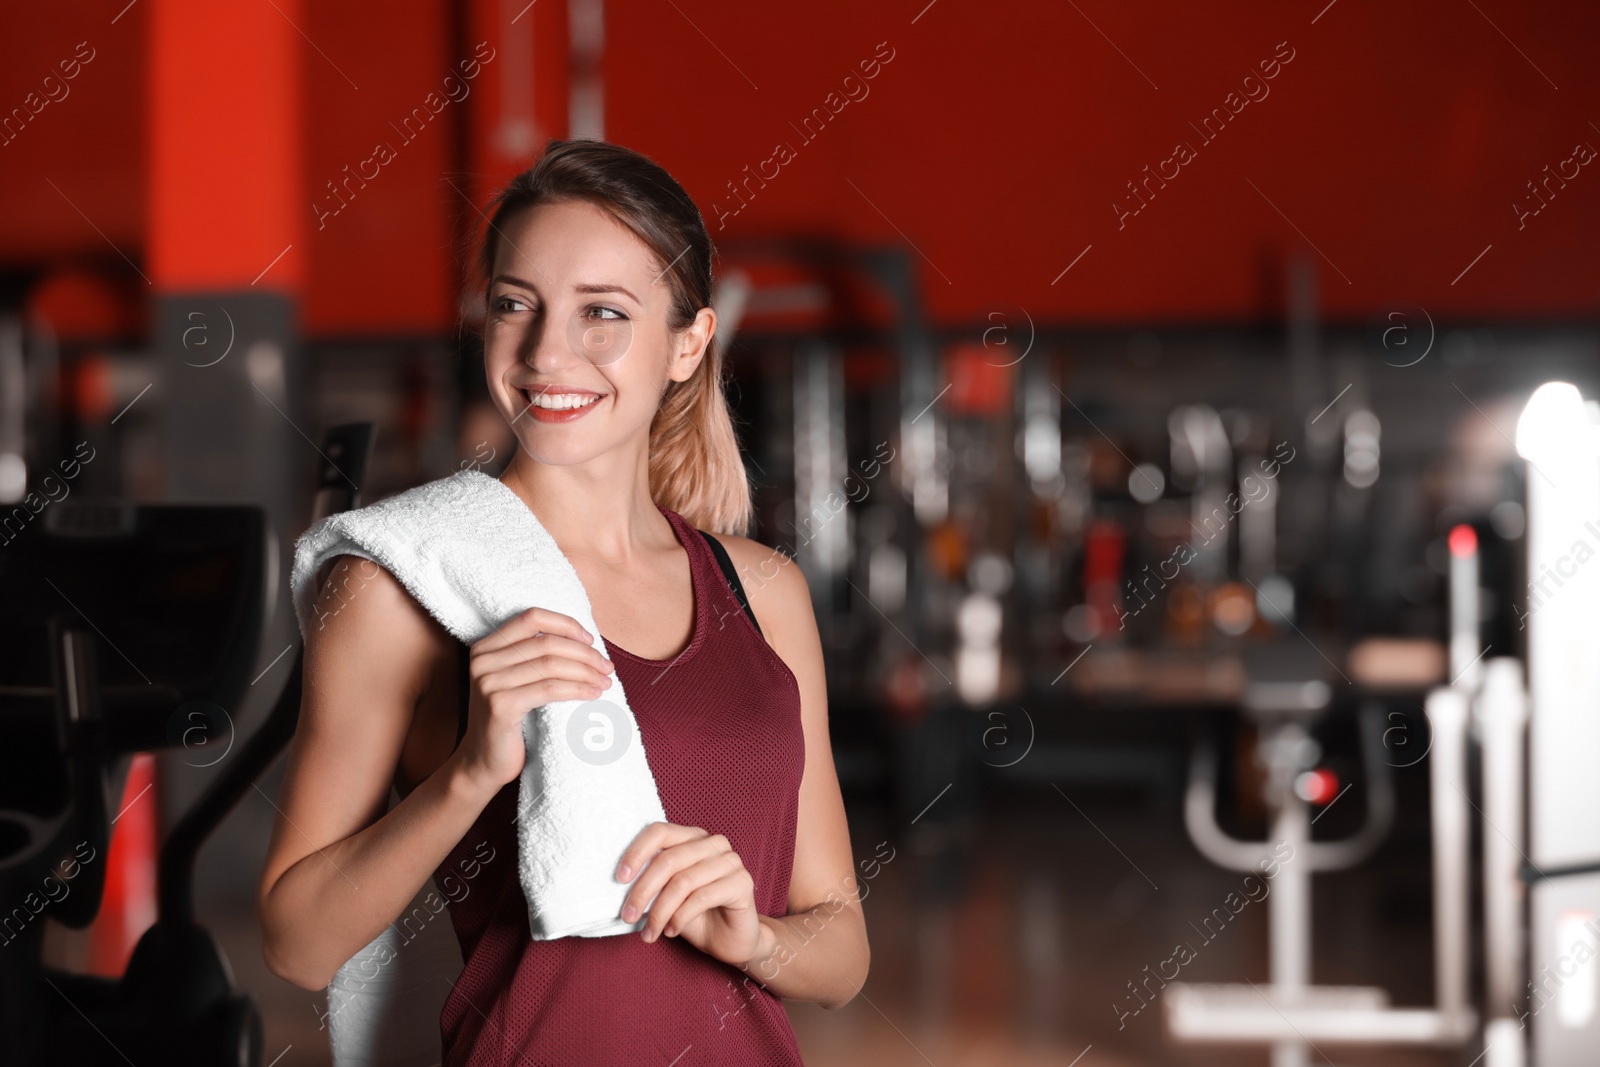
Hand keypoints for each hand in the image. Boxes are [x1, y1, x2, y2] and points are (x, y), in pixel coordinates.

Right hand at [453, 607, 615, 793]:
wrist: (483, 762)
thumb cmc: (509, 720)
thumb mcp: (515, 680)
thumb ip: (534, 657)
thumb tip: (585, 641)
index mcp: (486, 647)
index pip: (531, 617)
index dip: (566, 625)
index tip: (591, 640)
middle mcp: (483, 660)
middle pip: (546, 642)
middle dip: (584, 653)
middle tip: (607, 666)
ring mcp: (489, 682)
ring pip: (551, 665)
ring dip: (586, 671)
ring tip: (605, 681)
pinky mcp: (500, 705)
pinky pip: (549, 689)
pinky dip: (577, 689)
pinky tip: (593, 694)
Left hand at [616, 822, 765, 969]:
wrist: (730, 940)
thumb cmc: (695, 915)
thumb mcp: (667, 896)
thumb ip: (652, 883)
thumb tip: (620, 885)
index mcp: (692, 837)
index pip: (659, 832)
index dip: (636, 852)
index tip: (620, 879)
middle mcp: (713, 843)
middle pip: (669, 860)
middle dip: (643, 891)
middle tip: (628, 916)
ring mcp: (730, 861)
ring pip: (683, 882)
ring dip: (660, 912)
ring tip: (650, 932)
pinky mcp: (742, 883)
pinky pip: (702, 898)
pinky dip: (680, 917)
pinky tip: (671, 931)